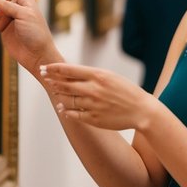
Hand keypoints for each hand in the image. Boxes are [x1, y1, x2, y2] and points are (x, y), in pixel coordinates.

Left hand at [41, 62, 158, 131]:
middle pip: (65, 85)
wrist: (142, 111)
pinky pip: (74, 114)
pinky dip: (66, 111)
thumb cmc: (126, 91)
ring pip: (67, 100)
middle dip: (52, 80)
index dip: (54, 68)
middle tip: (44, 77)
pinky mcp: (93, 119)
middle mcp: (93, 90)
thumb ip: (91, 75)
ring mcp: (93, 105)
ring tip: (54, 92)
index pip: (69, 70)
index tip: (45, 67)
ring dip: (58, 95)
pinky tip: (63, 108)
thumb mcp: (110, 77)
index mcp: (98, 76)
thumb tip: (71, 73)